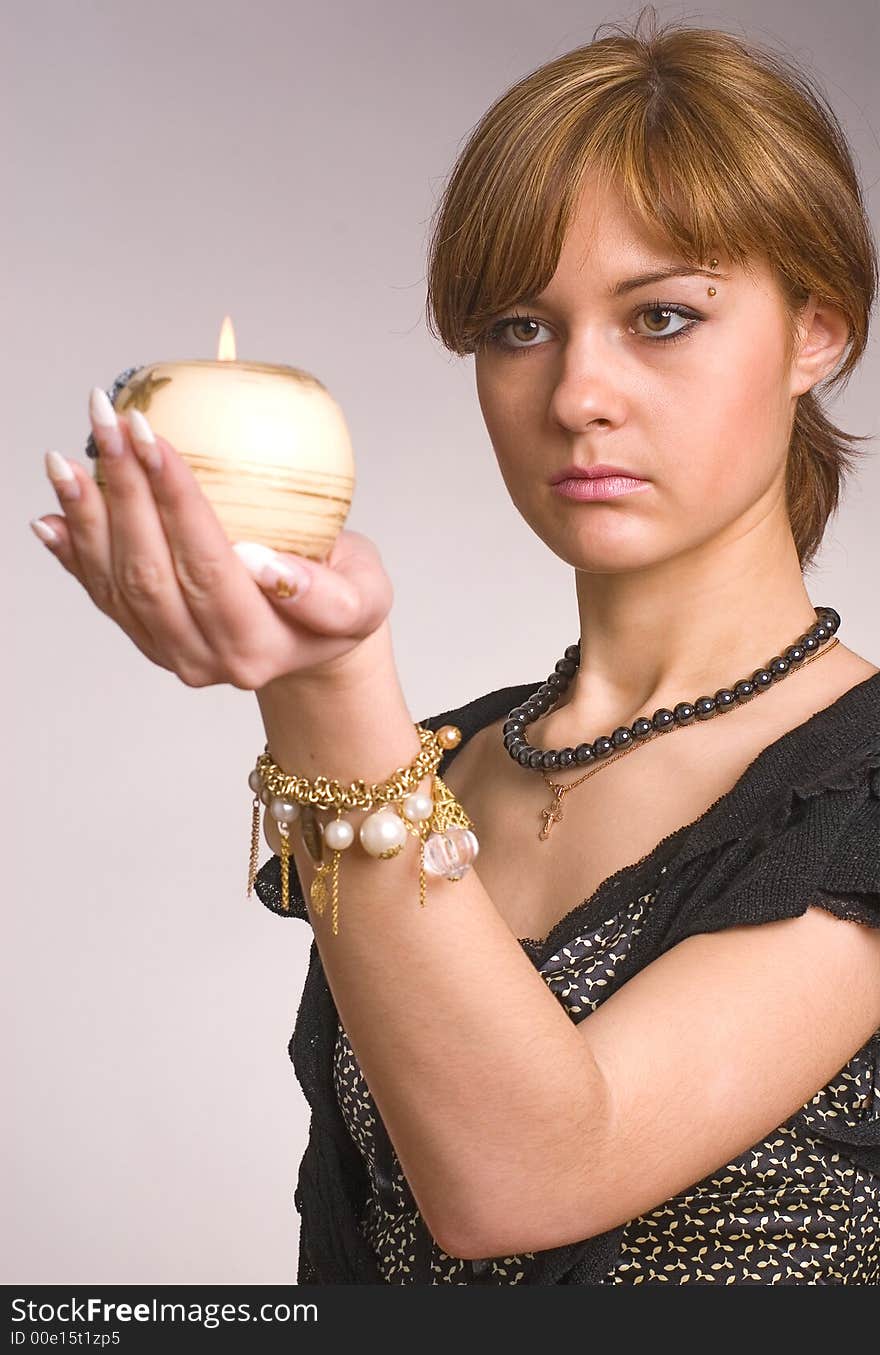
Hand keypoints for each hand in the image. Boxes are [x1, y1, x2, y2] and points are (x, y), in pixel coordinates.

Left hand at [31, 388, 394, 691]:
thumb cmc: (344, 601)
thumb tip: (260, 565)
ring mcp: (169, 651)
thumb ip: (324, 595)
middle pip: (152, 572)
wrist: (317, 641)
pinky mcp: (146, 639)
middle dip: (125, 490)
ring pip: (117, 583)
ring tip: (67, 456)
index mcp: (257, 649)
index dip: (177, 502)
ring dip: (87, 516)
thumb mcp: (364, 598)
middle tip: (110, 420)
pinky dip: (72, 550)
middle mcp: (205, 659)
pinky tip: (51, 511)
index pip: (210, 568)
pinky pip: (101, 593)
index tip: (154, 439)